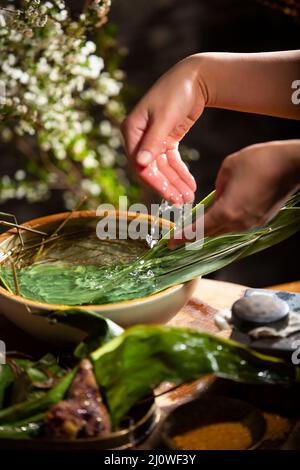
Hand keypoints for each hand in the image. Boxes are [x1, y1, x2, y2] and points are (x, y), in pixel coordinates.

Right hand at [121, 56, 205, 203]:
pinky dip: (180, 172)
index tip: (170, 196)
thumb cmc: (177, 92)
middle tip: (182, 201)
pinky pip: (171, 161)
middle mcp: (139, 136)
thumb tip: (141, 164)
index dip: (155, 181)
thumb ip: (152, 142)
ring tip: (189, 196)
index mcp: (132, 129)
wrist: (195, 78)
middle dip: (168, 185)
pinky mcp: (165, 140)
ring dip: (176, 182)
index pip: (140, 163)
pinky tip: (190, 183)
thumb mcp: (165, 118)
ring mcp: (152, 139)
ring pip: (163, 167)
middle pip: (152, 168)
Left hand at [169, 140, 299, 246]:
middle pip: (210, 233)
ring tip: (198, 221)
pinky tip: (221, 212)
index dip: (182, 237)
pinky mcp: (261, 220)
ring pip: (224, 229)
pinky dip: (225, 221)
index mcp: (226, 211)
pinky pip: (236, 224)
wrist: (293, 164)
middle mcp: (238, 223)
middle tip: (179, 235)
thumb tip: (218, 196)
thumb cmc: (260, 161)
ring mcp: (251, 224)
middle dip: (194, 234)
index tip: (169, 244)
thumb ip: (217, 187)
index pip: (198, 229)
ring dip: (210, 226)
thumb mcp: (228, 168)